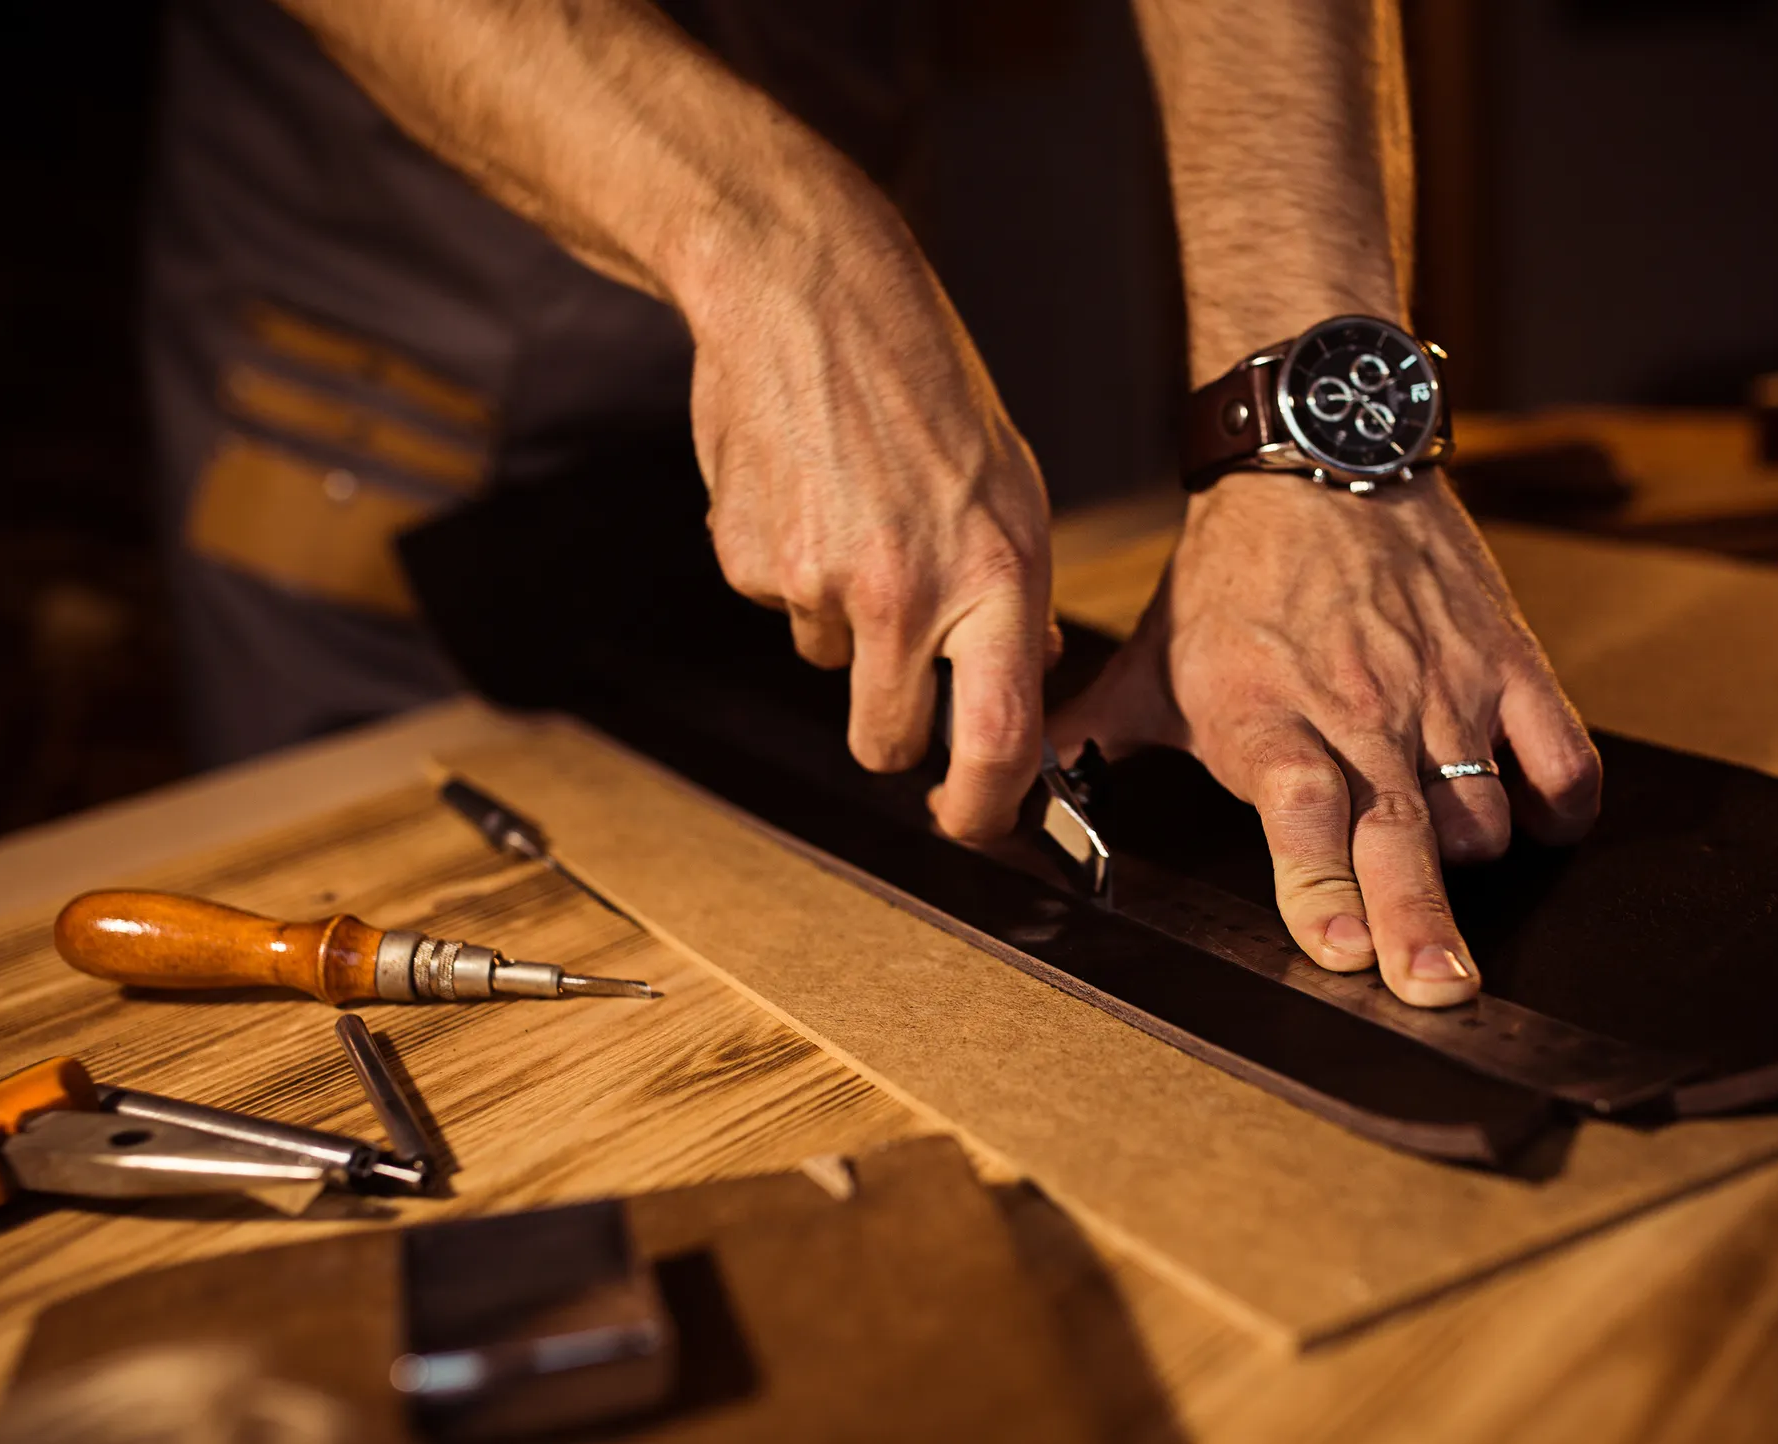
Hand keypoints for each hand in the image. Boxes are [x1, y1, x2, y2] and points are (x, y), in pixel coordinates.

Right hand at [685, 201, 1057, 836]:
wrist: (803, 288)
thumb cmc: (918, 374)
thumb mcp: (1011, 479)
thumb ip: (1017, 587)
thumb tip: (1029, 672)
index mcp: (995, 571)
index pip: (999, 738)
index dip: (985, 806)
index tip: (973, 819)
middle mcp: (908, 589)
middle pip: (887, 738)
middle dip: (892, 734)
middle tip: (897, 684)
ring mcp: (818, 580)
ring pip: (830, 661)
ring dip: (842, 618)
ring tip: (856, 512)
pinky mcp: (748, 559)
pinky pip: (778, 604)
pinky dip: (791, 566)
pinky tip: (807, 489)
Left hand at [1051, 471, 1600, 1006]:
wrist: (1313, 453)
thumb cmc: (1232, 570)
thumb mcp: (1150, 660)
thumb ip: (1088, 735)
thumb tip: (1006, 794)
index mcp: (1264, 714)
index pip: (1299, 810)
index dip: (1319, 883)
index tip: (1340, 948)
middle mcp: (1357, 709)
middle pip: (1397, 832)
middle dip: (1419, 921)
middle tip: (1437, 989)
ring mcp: (1440, 686)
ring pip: (1481, 809)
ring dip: (1472, 857)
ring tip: (1451, 872)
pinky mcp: (1505, 658)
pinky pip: (1558, 752)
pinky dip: (1559, 802)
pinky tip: (1540, 826)